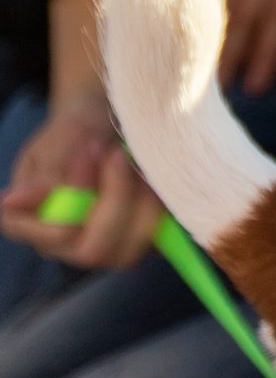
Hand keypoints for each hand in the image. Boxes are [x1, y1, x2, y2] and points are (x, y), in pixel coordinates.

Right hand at [0, 92, 162, 267]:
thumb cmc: (75, 132)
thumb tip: (12, 202)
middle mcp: (63, 244)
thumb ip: (46, 174)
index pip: (53, 234)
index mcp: (28, 223)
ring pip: (130, 247)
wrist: (106, 126)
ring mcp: (102, 246)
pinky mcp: (137, 239)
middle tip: (117, 154)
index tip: (90, 151)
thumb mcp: (58, 142)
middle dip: (115, 199)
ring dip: (139, 198)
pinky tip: (148, 173)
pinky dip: (159, 202)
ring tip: (132, 159)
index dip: (77, 196)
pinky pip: (157, 235)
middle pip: (93, 250)